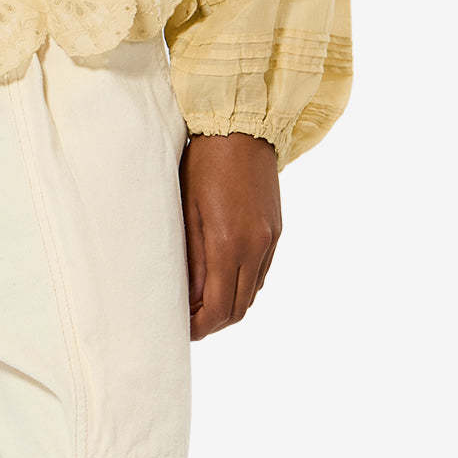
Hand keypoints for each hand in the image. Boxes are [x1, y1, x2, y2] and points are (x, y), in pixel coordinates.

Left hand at [180, 133, 280, 339]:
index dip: (200, 326)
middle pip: (239, 308)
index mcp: (230, 244)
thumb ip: (192, 257)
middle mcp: (257, 247)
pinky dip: (242, 284)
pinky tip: (222, 277)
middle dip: (214, 322)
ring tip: (201, 302)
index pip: (218, 308)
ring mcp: (270, 240)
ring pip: (252, 293)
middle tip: (188, 320)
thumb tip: (190, 297)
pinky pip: (261, 272)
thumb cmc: (204, 163)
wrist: (241, 128)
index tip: (181, 329)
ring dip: (229, 305)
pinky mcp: (276, 230)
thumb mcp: (188, 210)